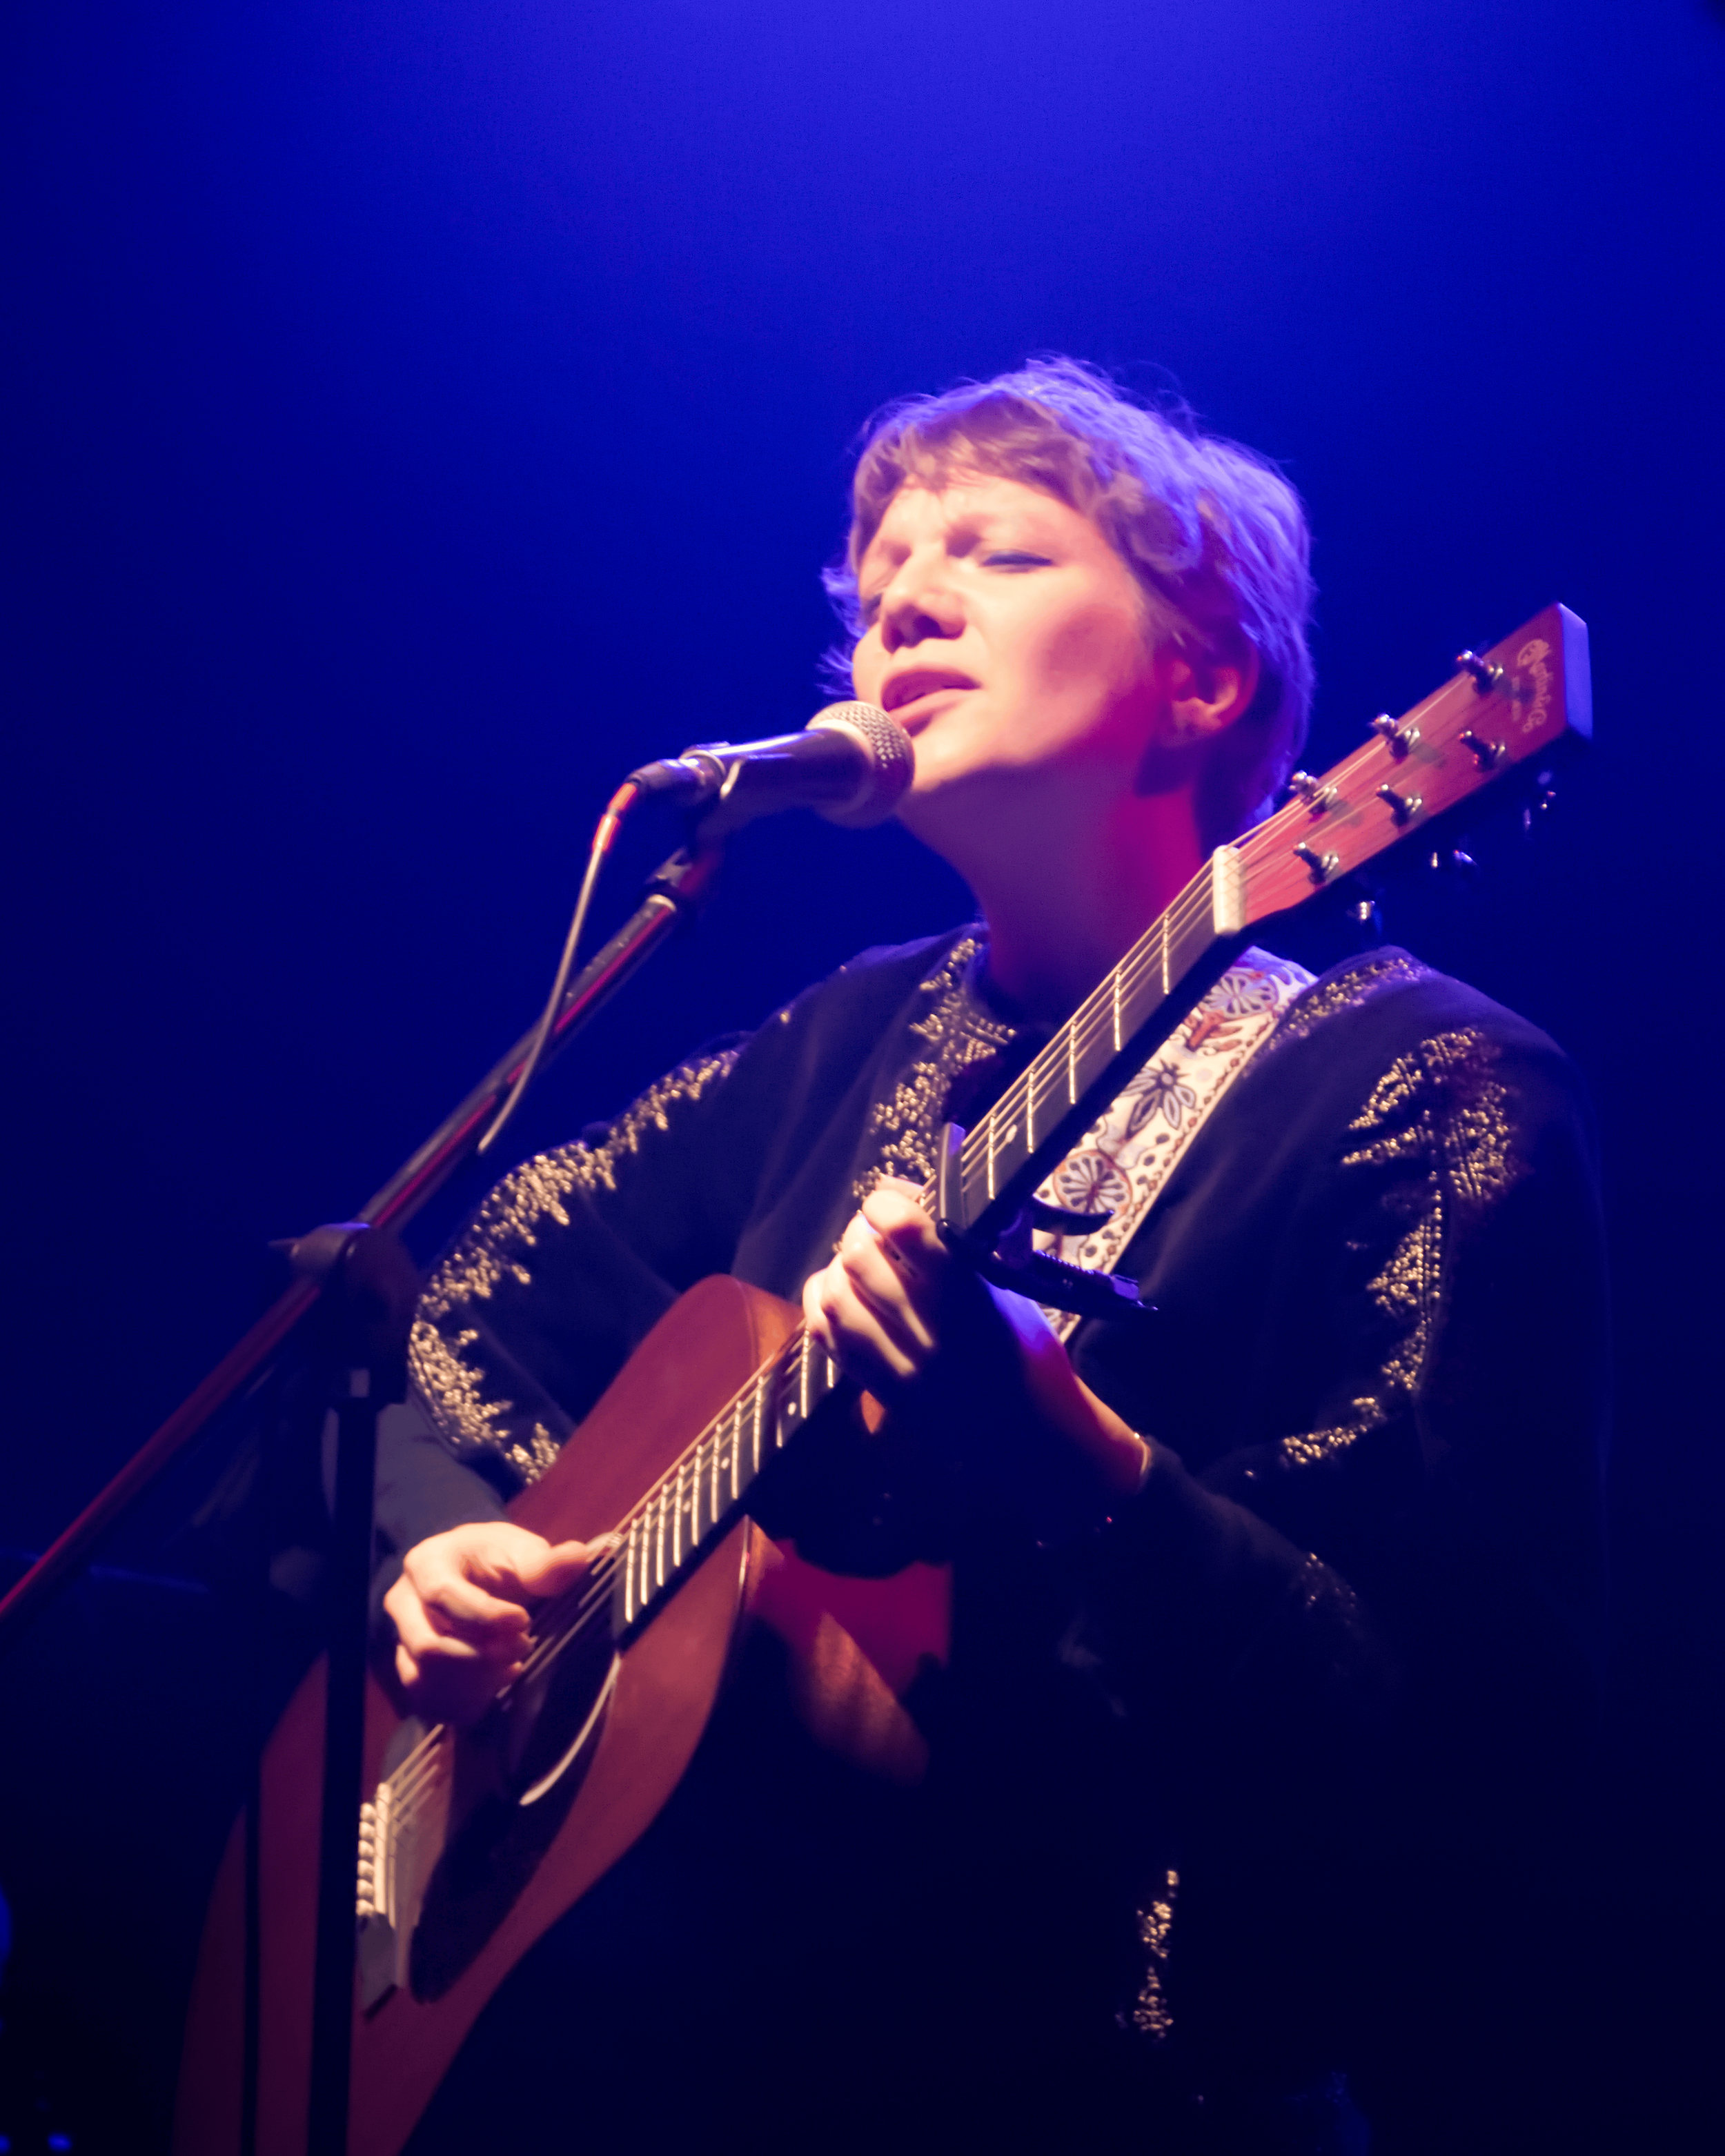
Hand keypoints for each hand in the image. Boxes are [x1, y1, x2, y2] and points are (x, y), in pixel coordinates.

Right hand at [383, 1520, 611, 1725]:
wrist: (474, 1574)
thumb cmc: (497, 1560)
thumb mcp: (521, 1552)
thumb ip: (546, 1563)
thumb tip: (579, 1557)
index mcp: (426, 1563)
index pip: (443, 1595)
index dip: (485, 1615)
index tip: (524, 1621)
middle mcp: (403, 1603)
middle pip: (429, 1645)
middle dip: (481, 1655)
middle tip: (524, 1646)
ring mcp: (401, 1639)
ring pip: (425, 1677)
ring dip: (475, 1680)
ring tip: (512, 1665)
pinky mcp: (410, 1669)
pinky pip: (428, 1700)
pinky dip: (466, 1700)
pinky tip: (495, 1682)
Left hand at [801, 1179, 1147, 1535]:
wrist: (1034, 1432)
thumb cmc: (1031, 1353)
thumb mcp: (1011, 1290)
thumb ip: (966, 1251)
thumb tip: (921, 1204)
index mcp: (967, 1294)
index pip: (901, 1229)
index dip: (884, 1204)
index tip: (890, 1203)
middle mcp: (927, 1326)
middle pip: (858, 1258)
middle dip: (859, 1233)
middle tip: (873, 1232)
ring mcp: (898, 1362)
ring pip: (834, 1298)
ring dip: (837, 1270)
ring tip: (855, 1266)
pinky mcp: (881, 1389)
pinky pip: (829, 1340)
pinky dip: (822, 1307)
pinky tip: (838, 1296)